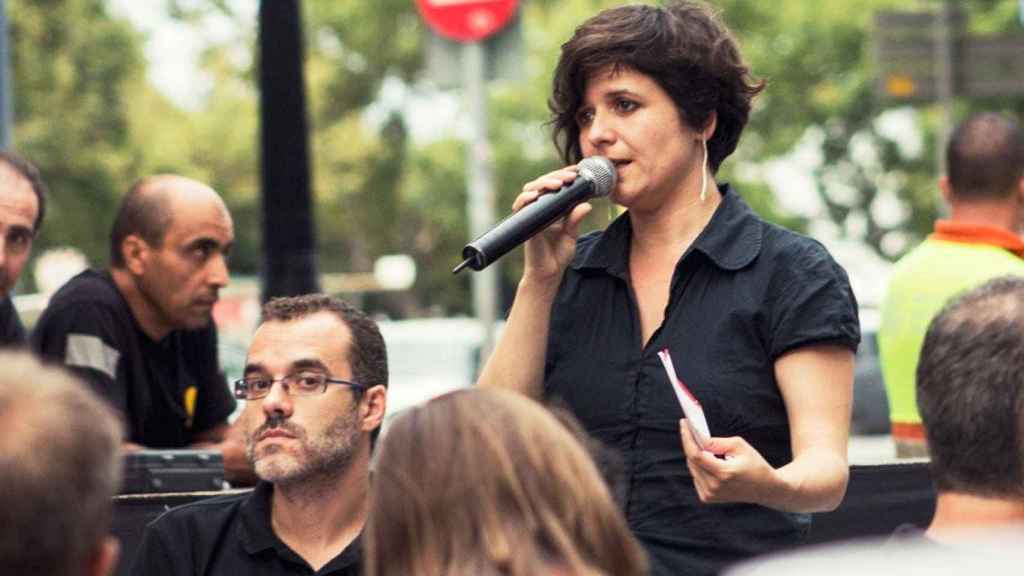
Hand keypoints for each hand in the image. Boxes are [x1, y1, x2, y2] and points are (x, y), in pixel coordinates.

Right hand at [513, 166, 592, 282]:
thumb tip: (587, 204)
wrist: (548, 274)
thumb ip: (576, 219)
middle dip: (557, 176)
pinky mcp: (524, 223)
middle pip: (543, 183)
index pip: (556, 185)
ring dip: (544, 183)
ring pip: (531, 189)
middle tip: (571, 176)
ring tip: (558, 183)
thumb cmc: (558, 255)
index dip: (564, 175)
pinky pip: (521, 206)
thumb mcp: (571, 235)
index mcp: (552, 208)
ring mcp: (531, 214)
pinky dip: (526, 198)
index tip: (577, 170)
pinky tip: (535, 195)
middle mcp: (540, 208)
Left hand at [679, 419, 780, 505]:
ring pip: (692, 468)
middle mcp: (714, 486)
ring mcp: (710, 494)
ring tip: (701, 444)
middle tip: (691, 429)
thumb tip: (698, 438)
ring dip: (695, 455)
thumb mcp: (740, 446)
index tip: (683, 423)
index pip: (696, 455)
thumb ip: (717, 442)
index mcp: (723, 473)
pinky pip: (696, 477)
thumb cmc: (754, 464)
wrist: (765, 489)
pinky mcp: (708, 498)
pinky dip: (698, 466)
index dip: (687, 438)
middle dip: (691, 443)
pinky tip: (708, 461)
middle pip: (691, 460)